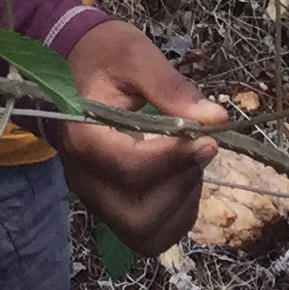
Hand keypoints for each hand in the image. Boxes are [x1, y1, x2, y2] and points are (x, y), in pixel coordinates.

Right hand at [53, 16, 223, 256]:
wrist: (72, 63)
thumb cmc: (102, 54)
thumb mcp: (135, 55)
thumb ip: (172, 87)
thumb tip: (216, 119)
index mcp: (83, 135)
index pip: (129, 168)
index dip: (174, 159)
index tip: (206, 138)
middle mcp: (84, 177)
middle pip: (137, 216)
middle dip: (179, 187)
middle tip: (198, 149)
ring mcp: (96, 196)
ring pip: (144, 233)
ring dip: (180, 205)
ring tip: (189, 162)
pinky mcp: (110, 205)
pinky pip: (147, 234)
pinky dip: (176, 216)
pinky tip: (182, 178)